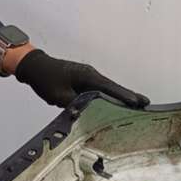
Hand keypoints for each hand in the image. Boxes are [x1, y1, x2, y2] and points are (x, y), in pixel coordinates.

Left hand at [8, 47, 149, 108]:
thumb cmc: (45, 77)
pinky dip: (111, 96)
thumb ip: (74, 105)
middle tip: (145, 103)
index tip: (137, 102)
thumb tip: (86, 114)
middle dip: (129, 95)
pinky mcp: (84, 81)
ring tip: (137, 104)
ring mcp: (88, 77)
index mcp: (86, 76)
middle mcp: (91, 74)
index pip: (109, 87)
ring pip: (108, 88)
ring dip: (121, 96)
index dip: (124, 96)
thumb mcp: (58, 96)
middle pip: (113, 87)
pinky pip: (101, 89)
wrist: (34, 66)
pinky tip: (118, 103)